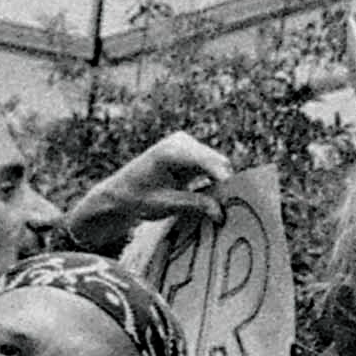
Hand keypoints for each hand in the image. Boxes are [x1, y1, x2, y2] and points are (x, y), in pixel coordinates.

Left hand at [70, 132, 232, 241]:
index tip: (235, 200)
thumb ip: (194, 205)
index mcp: (169, 152)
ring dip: (223, 182)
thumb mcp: (165, 205)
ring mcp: (186, 144)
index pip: (206, 162)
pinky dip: (216, 180)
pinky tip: (217, 198)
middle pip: (217, 161)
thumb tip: (221, 213)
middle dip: (227, 184)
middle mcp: (180, 142)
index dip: (224, 180)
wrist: (120, 190)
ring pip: (218, 163)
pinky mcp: (191, 151)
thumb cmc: (137, 198)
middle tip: (234, 208)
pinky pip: (212, 165)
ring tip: (226, 205)